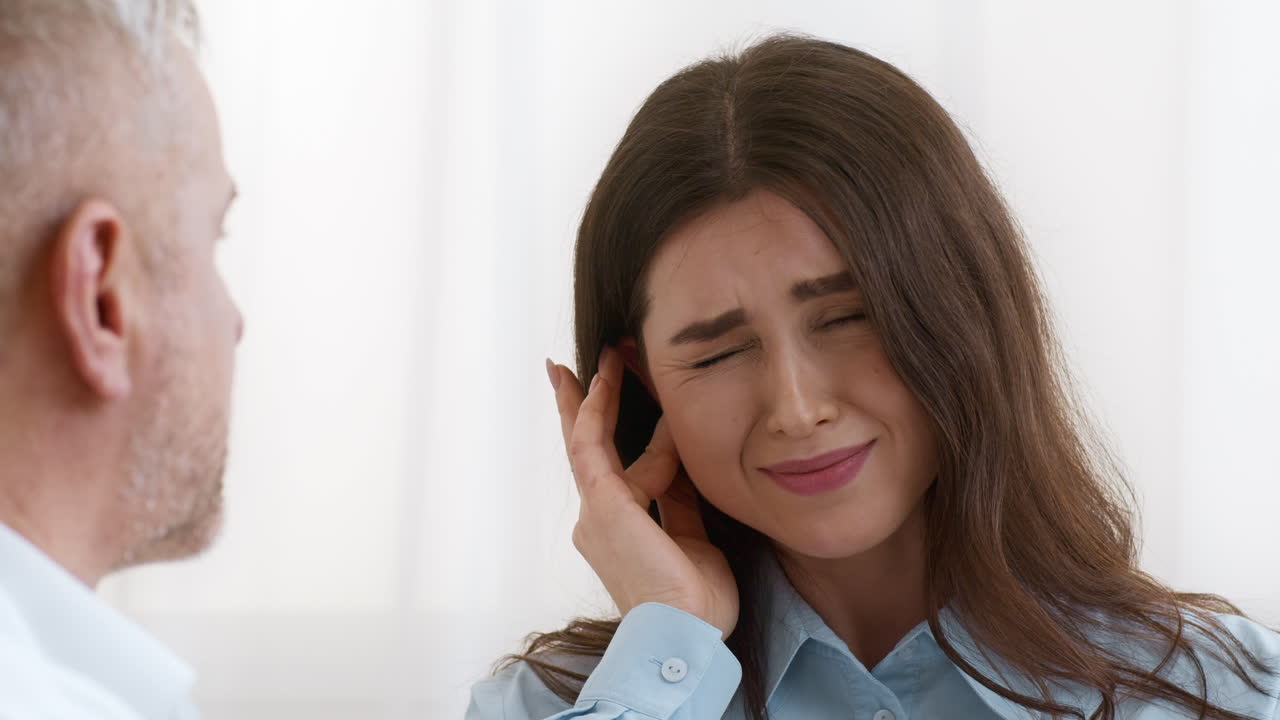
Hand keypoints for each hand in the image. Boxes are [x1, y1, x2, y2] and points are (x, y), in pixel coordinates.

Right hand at [547, 347, 738, 639]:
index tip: (613, 395)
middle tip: (567, 369)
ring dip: (594, 396)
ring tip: (603, 358)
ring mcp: (595, 512)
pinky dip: (598, 411)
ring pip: (587, 440)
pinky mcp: (602, 505)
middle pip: (585, 449)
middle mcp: (599, 519)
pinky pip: (595, 446)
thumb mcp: (693, 538)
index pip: (614, 468)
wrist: (685, 632)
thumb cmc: (694, 600)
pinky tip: (604, 382)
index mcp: (619, 530)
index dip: (615, 429)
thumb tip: (686, 468)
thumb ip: (680, 503)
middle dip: (578, 406)